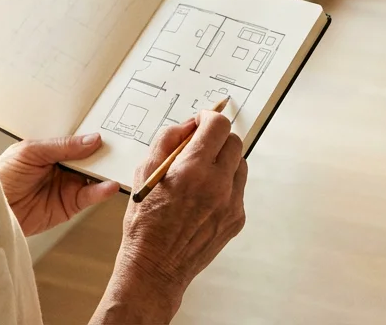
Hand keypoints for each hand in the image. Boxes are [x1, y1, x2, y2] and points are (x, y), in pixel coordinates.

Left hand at [0, 133, 120, 235]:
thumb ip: (62, 147)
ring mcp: (66, 186)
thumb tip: (92, 140)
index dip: (93, 136)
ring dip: (107, 172)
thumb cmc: (2, 175)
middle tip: (123, 147)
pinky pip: (89, 196)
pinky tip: (109, 186)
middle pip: (90, 158)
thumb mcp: (31, 152)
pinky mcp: (69, 206)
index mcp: (51, 149)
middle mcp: (61, 166)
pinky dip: (101, 191)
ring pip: (93, 177)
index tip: (113, 130)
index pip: (77, 140)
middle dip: (105, 153)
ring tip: (120, 166)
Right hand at [91, 112, 247, 323]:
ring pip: (241, 164)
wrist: (156, 267)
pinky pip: (238, 189)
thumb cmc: (145, 223)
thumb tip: (187, 125)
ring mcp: (231, 204)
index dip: (209, 117)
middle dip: (217, 137)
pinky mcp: (237, 219)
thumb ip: (167, 141)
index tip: (200, 121)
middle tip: (200, 145)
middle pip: (234, 141)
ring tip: (202, 172)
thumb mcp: (144, 172)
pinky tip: (204, 195)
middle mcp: (218, 185)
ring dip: (224, 160)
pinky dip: (225, 184)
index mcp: (193, 170)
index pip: (218, 126)